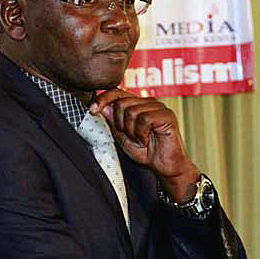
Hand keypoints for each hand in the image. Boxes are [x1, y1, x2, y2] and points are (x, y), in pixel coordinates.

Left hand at [90, 88, 200, 202]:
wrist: (165, 168)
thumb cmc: (146, 153)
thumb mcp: (123, 138)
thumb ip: (114, 123)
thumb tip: (104, 107)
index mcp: (138, 105)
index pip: (117, 92)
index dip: (103, 98)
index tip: (92, 110)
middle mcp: (148, 102)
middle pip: (122, 103)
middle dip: (120, 124)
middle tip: (131, 137)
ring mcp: (159, 107)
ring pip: (132, 111)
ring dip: (132, 131)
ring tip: (141, 140)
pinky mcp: (167, 115)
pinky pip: (145, 119)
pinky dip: (142, 133)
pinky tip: (148, 140)